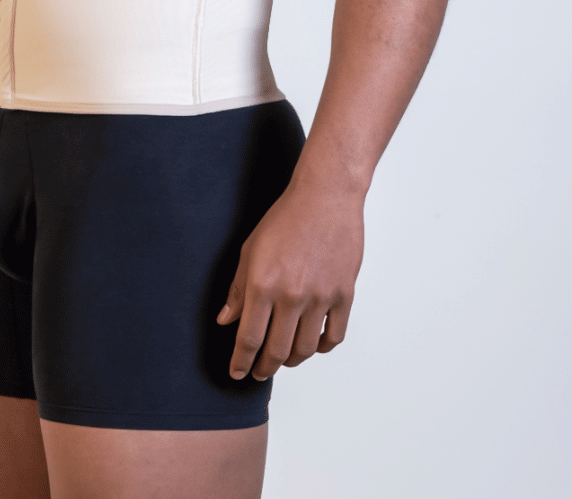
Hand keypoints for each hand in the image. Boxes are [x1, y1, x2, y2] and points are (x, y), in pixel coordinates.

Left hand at [216, 176, 364, 379]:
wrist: (325, 198)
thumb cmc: (285, 219)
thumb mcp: (250, 250)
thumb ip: (238, 289)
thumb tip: (226, 320)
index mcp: (263, 284)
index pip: (249, 338)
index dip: (241, 361)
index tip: (237, 372)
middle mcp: (292, 296)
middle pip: (276, 351)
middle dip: (264, 367)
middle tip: (258, 372)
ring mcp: (321, 297)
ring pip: (305, 349)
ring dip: (291, 361)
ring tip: (282, 359)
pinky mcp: (344, 295)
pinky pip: (334, 336)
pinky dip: (322, 348)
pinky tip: (312, 345)